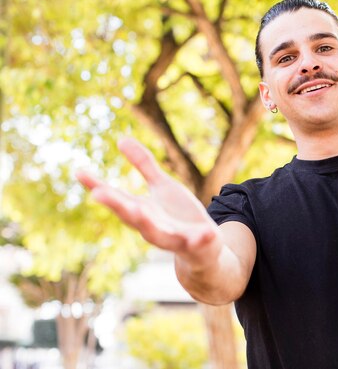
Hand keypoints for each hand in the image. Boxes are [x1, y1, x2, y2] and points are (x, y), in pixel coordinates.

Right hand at [76, 137, 220, 265]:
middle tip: (98, 193)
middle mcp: (151, 226)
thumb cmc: (177, 215)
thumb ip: (144, 165)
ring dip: (147, 223)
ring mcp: (173, 237)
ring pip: (156, 233)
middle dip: (116, 205)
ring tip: (138, 209)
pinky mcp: (195, 243)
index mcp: (141, 211)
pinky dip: (200, 238)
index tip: (79, 171)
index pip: (116, 198)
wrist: (203, 249)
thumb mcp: (162, 186)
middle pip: (130, 216)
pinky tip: (206, 232)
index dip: (97, 186)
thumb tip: (121, 139)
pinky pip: (197, 242)